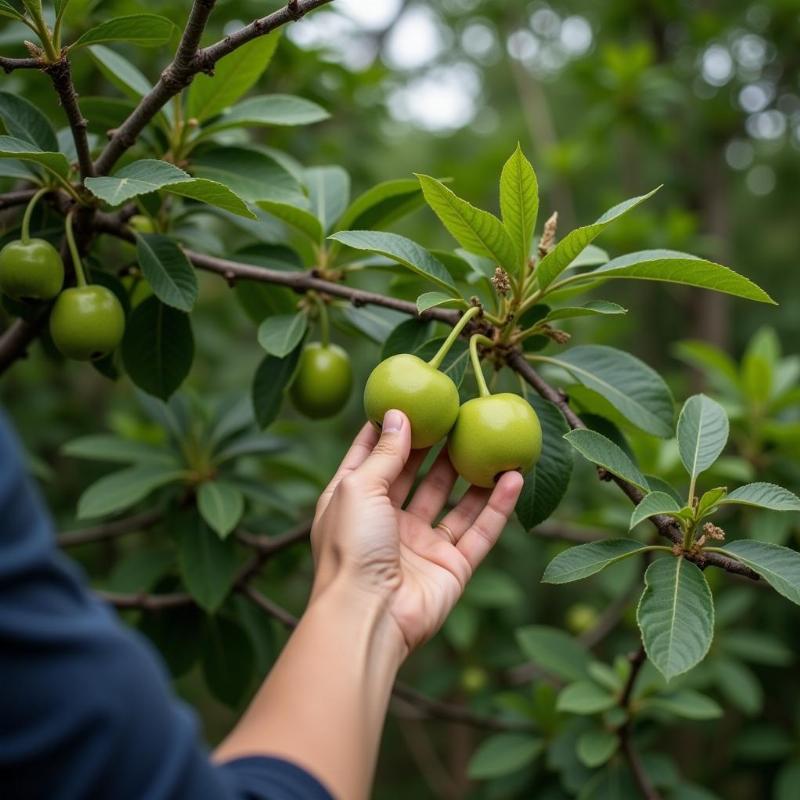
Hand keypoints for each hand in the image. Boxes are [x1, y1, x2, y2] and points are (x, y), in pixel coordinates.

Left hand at [311, 409, 523, 653]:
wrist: (367, 617)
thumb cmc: (351, 547)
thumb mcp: (358, 487)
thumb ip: (384, 453)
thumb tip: (399, 415)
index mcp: (354, 503)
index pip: (372, 457)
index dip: (389, 430)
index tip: (411, 401)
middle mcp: (387, 523)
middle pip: (417, 476)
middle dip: (437, 446)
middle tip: (460, 414)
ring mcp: (420, 547)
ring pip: (453, 501)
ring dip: (472, 472)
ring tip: (492, 439)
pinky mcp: (452, 568)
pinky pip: (480, 531)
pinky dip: (498, 506)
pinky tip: (514, 476)